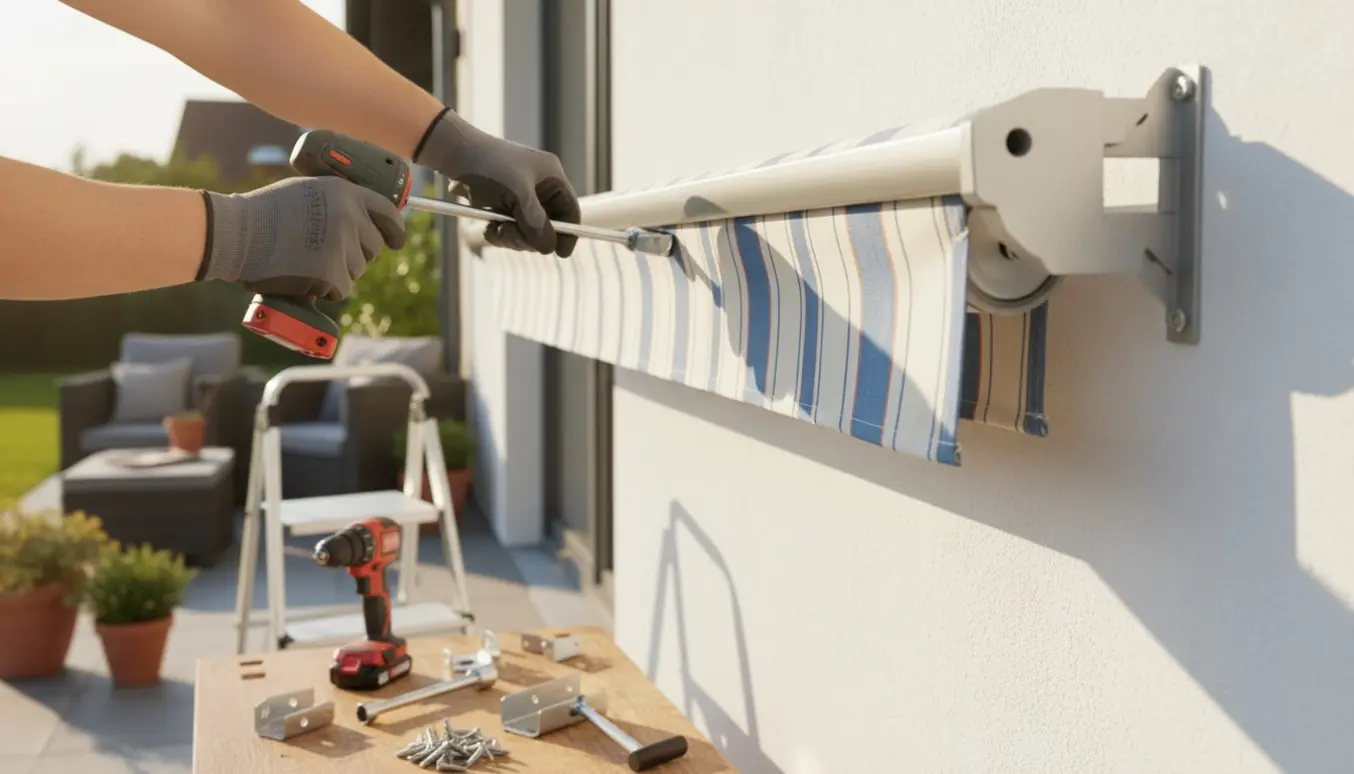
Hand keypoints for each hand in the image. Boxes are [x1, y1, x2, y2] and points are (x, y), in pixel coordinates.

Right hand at [199, 176, 406, 300]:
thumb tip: (363, 219)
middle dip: (355, 254)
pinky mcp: (331, 273)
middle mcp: (349, 216)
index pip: (386, 212)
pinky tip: (303, 275)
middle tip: (323, 253)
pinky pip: (342, 290)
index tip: (397, 241)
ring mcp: (342, 245)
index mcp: (345, 192)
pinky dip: (325, 290)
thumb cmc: (263, 214)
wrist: (234, 233)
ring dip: (337, 272)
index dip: (394, 229)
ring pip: (357, 270)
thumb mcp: (306, 192)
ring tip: (304, 259)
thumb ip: (336, 202)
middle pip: (373, 247)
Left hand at [416, 110, 581, 256]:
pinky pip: (510, 229)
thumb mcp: (517, 195)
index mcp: (550, 177)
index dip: (569, 233)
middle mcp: (539, 187)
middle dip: (529, 236)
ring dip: (512, 237)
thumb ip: (536, 223)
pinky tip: (488, 228)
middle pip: (548, 226)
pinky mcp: (502, 205)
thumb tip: (549, 248)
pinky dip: (500, 234)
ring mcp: (520, 197)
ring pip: (527, 232)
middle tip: (511, 234)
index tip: (561, 254)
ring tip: (495, 229)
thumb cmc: (489, 167)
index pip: (570, 210)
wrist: (452, 154)